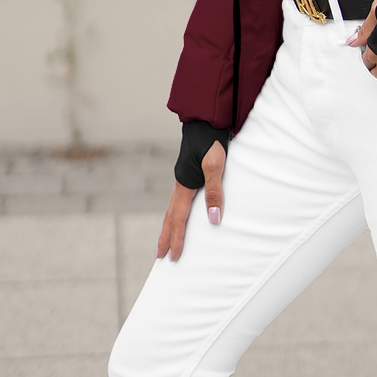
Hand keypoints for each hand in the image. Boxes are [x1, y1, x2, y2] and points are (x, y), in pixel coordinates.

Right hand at [156, 139, 225, 261]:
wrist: (206, 118)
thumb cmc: (212, 140)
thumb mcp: (216, 165)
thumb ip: (215, 191)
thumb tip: (213, 219)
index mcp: (185, 185)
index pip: (179, 219)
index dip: (177, 239)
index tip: (173, 257)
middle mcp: (181, 182)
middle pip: (170, 215)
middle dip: (166, 236)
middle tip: (160, 256)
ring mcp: (184, 176)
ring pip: (173, 206)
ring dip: (169, 224)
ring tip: (166, 238)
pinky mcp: (190, 170)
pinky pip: (180, 197)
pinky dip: (176, 210)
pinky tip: (181, 210)